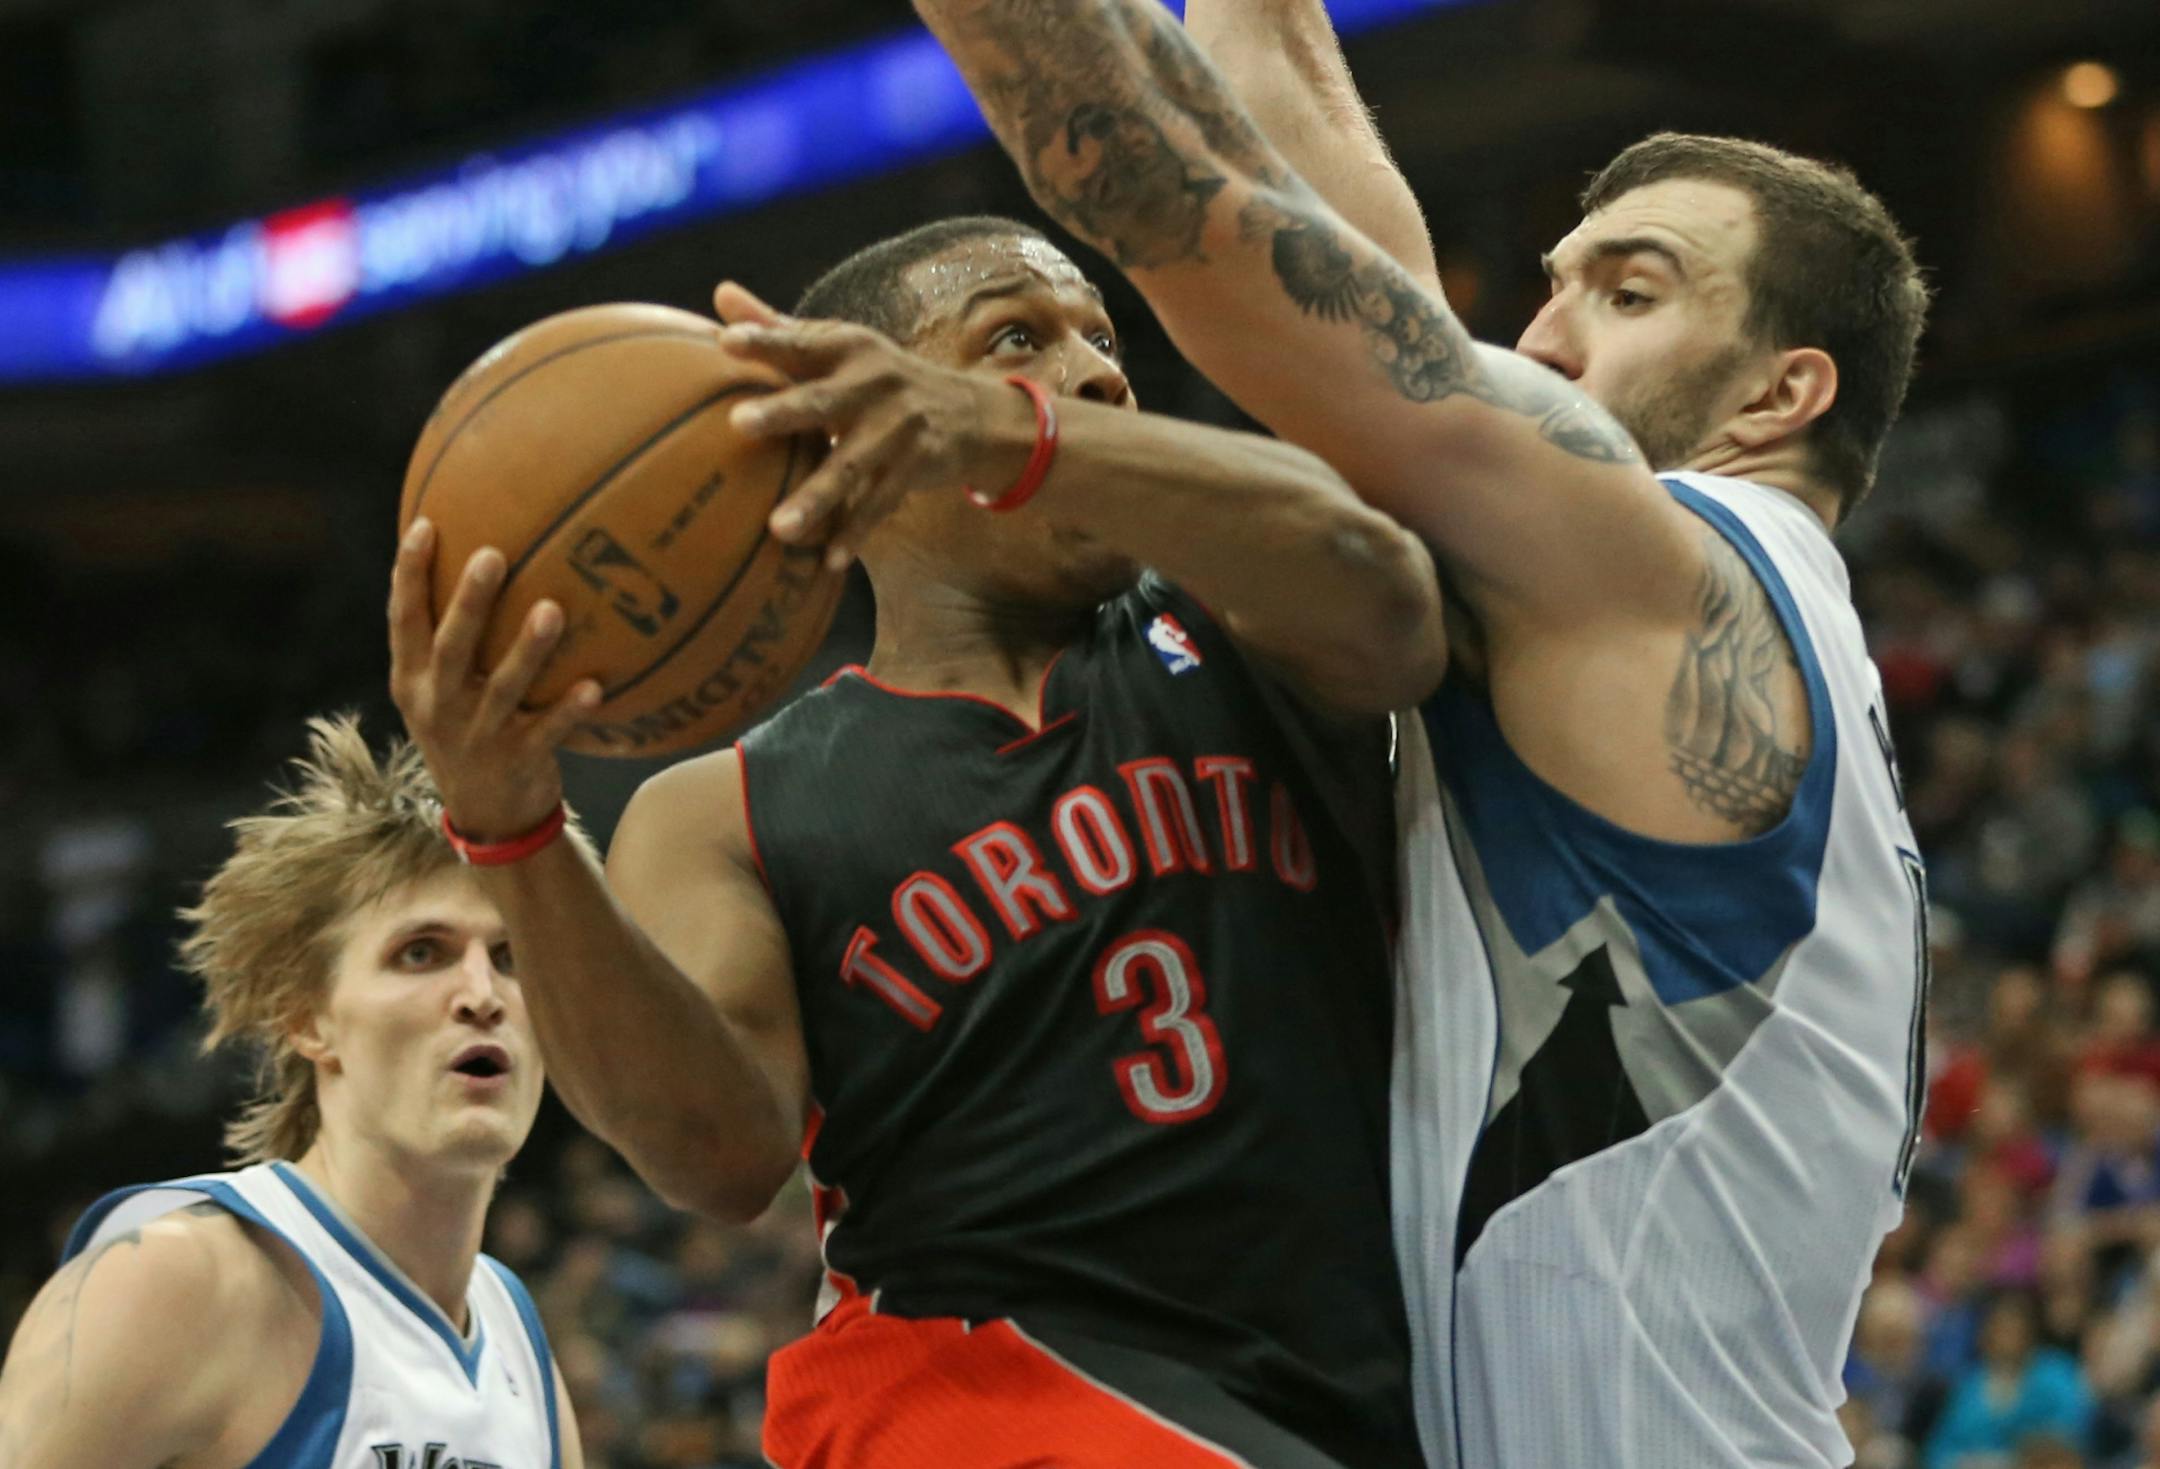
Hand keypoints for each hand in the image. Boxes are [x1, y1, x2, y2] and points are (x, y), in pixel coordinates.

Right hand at [387, 520, 600, 839]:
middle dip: (469, 601)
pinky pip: (549, 731)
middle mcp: (439, 704)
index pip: (404, 620)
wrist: (485, 814)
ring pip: (503, 687)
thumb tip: (475, 553)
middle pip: (451, 646)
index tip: (425, 525)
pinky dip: (571, 709)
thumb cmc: (466, 727)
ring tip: (553, 610)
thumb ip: (445, 637)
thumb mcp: (437, 689)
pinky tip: (597, 685)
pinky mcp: (517, 760)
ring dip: (528, 649)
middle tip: (493, 555)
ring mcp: (478, 734)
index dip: (409, 574)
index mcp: (413, 680)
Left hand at [712, 282, 1034, 570]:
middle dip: (784, 412)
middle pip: (823, 401)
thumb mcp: (840, 346)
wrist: (968, 411)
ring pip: (851, 466)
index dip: (765, 341)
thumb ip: (780, 326)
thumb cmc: (878, 378)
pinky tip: (830, 561)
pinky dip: (856, 533)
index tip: (725, 344)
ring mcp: (897, 430)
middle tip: (739, 424)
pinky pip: (880, 505)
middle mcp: (873, 385)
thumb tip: (720, 291)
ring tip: (777, 528)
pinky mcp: (913, 468)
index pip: (801, 343)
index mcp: (848, 348)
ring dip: (816, 497)